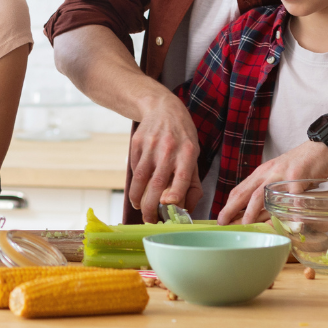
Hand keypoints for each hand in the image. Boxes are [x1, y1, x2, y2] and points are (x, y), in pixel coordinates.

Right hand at [128, 92, 203, 221]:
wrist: (163, 108)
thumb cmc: (182, 137)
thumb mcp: (194, 155)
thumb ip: (192, 184)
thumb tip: (186, 210)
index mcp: (187, 152)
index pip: (182, 177)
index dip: (175, 194)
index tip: (168, 207)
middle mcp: (169, 149)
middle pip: (156, 183)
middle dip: (150, 206)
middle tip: (150, 219)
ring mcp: (150, 145)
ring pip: (139, 178)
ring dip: (137, 198)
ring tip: (139, 208)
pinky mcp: (136, 143)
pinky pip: (133, 168)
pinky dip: (134, 182)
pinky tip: (138, 189)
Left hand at [216, 141, 327, 224]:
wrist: (322, 146)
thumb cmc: (301, 165)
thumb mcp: (280, 176)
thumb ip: (271, 191)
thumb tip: (261, 215)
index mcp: (262, 173)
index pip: (240, 190)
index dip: (228, 205)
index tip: (220, 219)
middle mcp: (268, 173)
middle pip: (246, 193)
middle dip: (232, 209)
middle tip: (223, 223)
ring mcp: (282, 174)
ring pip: (263, 194)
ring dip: (253, 212)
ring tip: (247, 225)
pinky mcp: (298, 175)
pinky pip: (293, 195)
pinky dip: (291, 210)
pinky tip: (291, 223)